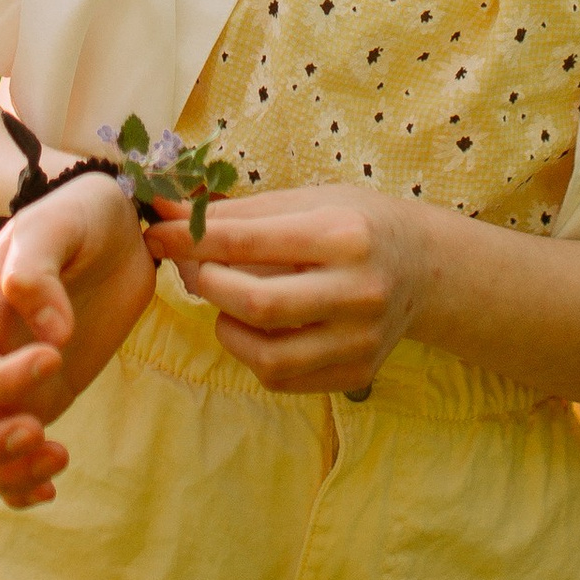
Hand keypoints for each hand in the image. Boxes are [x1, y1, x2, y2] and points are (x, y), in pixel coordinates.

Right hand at [0, 174, 154, 507]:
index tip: (57, 354)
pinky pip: (5, 466)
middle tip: (40, 433)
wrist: (113, 231)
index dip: (1, 381)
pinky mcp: (38, 404)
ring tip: (60, 456)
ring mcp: (6, 388)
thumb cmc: (78, 218)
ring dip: (6, 473)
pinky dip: (18, 488)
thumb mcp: (56, 223)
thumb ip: (39, 269)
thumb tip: (50, 335)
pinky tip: (53, 482)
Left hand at [148, 184, 433, 396]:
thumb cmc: (355, 224)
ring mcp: (361, 340)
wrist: (424, 268)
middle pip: (257, 303)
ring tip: (227, 300)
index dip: (191, 238)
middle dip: (208, 284)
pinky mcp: (358, 373)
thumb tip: (165, 212)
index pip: (250, 241)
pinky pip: (283, 378)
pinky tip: (256, 326)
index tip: (156, 232)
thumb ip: (236, 213)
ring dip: (227, 327)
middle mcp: (358, 291)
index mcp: (344, 235)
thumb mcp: (306, 201)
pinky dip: (253, 353)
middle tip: (192, 268)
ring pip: (267, 355)